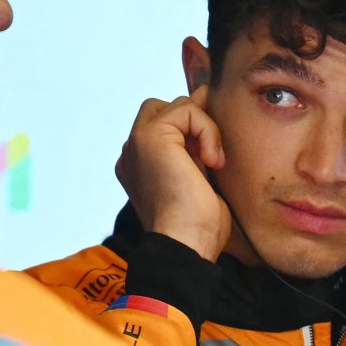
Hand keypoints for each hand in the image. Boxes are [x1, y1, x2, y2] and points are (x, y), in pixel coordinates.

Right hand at [115, 85, 231, 261]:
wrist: (187, 244)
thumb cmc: (199, 226)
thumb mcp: (200, 178)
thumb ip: (197, 145)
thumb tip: (206, 101)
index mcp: (140, 166)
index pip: (166, 127)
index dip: (194, 133)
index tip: (210, 161)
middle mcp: (133, 153)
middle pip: (165, 108)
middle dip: (195, 121)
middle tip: (210, 155)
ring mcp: (137, 144)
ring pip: (178, 106)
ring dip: (206, 130)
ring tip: (212, 164)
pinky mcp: (150, 137)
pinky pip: (187, 110)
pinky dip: (208, 131)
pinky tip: (211, 162)